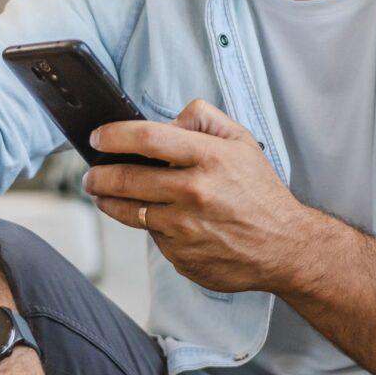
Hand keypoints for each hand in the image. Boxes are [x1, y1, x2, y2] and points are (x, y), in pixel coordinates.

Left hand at [84, 100, 318, 294]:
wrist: (284, 247)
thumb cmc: (260, 193)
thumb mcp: (242, 142)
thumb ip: (204, 119)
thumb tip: (167, 120)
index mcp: (209, 158)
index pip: (147, 138)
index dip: (114, 135)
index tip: (98, 138)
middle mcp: (194, 192)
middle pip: (127, 178)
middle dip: (99, 174)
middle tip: (91, 173)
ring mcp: (185, 228)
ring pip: (129, 211)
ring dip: (107, 201)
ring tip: (102, 194)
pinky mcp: (181, 255)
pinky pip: (152, 236)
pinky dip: (148, 226)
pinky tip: (155, 220)